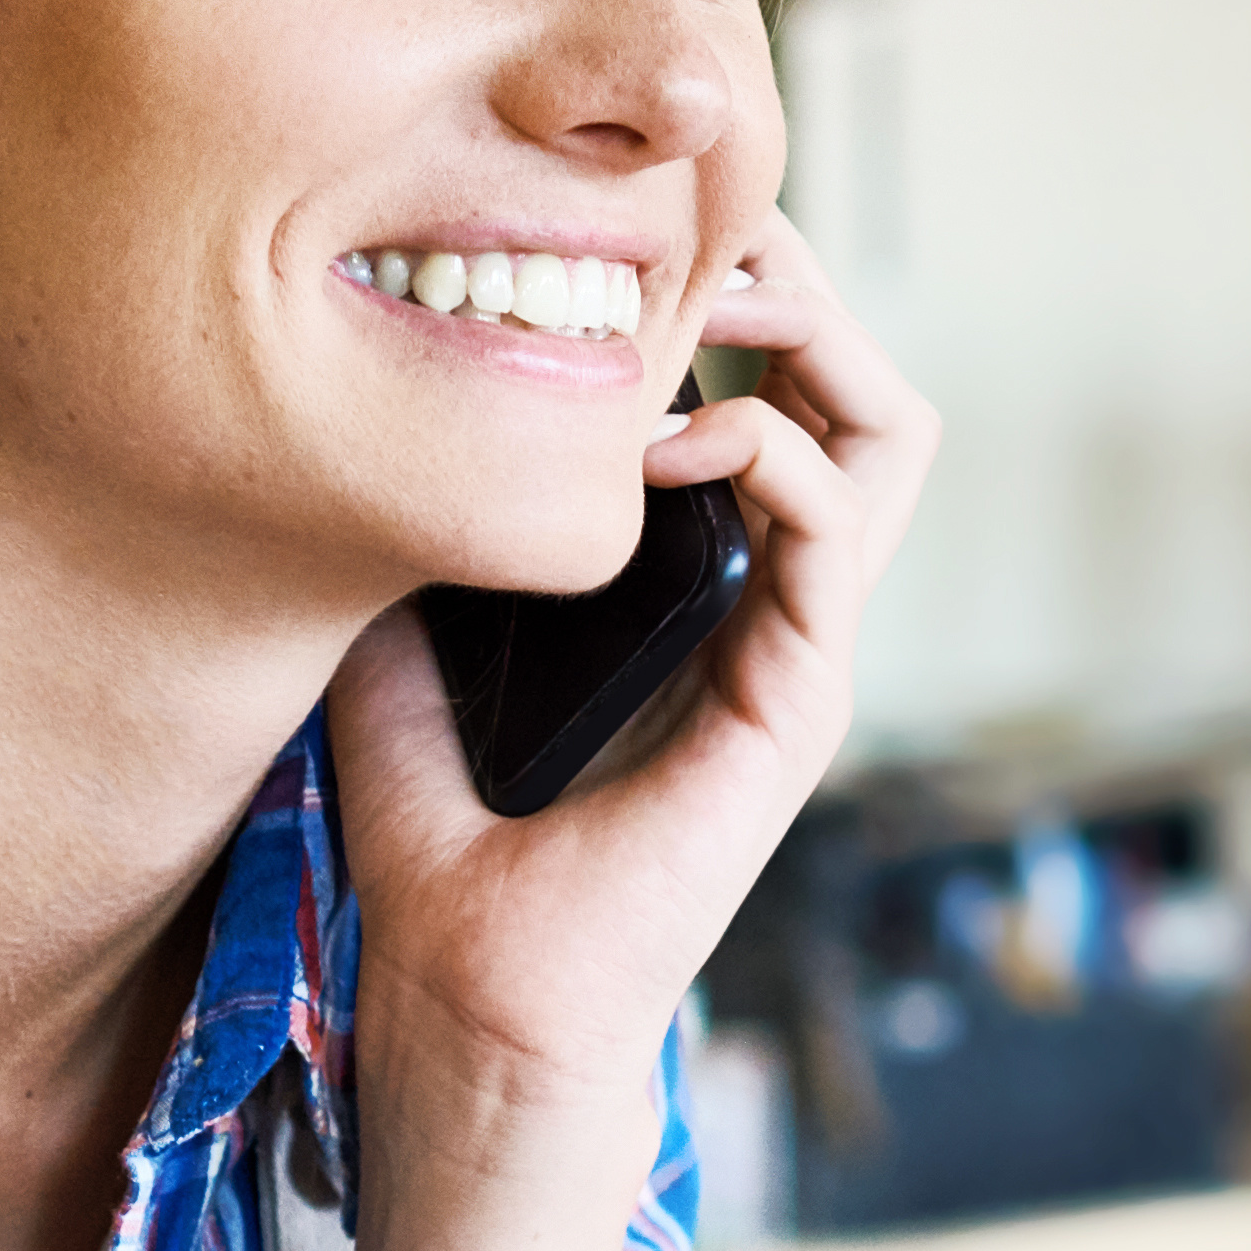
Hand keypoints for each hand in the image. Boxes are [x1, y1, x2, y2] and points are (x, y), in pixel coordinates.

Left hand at [323, 215, 937, 1157]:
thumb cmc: (444, 862)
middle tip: (696, 243)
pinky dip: (777, 450)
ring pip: (892, 439)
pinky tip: (687, 436)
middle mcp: (768, 606)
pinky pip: (839, 533)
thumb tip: (357, 440)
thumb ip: (410, 554)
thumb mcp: (396, 654)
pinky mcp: (796, 702)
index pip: (770, 397)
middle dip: (796, 285)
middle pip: (856, 389)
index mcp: (697, 590)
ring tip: (720, 308)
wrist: (472, 1006)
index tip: (625, 245)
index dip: (726, 299)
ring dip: (817, 344)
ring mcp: (797, 650)